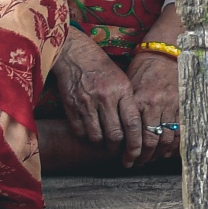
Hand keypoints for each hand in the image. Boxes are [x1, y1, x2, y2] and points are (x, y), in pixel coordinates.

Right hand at [52, 34, 157, 163]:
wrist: (74, 54)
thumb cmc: (102, 67)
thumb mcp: (122, 80)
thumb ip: (129, 103)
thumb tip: (136, 129)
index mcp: (122, 90)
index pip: (133, 123)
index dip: (135, 143)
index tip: (136, 153)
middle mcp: (105, 98)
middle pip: (115, 135)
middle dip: (118, 149)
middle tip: (120, 152)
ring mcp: (87, 103)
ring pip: (97, 137)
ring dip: (102, 145)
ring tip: (105, 144)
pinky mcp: (71, 107)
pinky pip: (80, 132)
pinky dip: (87, 138)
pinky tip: (91, 135)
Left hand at [125, 46, 181, 155]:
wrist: (164, 54)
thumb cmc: (142, 69)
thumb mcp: (128, 85)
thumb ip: (125, 108)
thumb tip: (116, 131)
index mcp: (139, 100)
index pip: (134, 134)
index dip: (131, 152)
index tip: (126, 160)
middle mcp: (155, 104)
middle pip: (151, 141)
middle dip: (144, 157)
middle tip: (137, 163)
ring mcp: (171, 106)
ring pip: (166, 140)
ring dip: (158, 154)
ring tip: (150, 160)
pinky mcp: (182, 106)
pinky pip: (179, 132)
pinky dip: (173, 145)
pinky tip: (165, 152)